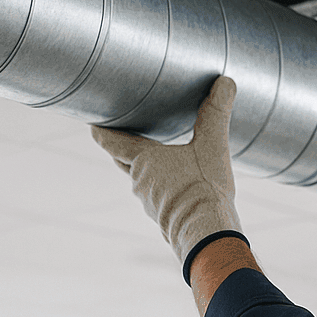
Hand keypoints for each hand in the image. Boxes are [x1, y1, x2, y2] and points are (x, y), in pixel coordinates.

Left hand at [93, 76, 243, 281]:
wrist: (207, 235)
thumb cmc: (204, 190)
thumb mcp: (214, 147)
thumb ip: (216, 113)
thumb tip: (225, 82)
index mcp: (145, 161)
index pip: (111, 142)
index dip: (100, 130)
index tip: (91, 121)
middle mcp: (141, 182)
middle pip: (123, 161)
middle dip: (121, 148)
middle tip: (123, 134)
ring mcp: (151, 203)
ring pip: (143, 181)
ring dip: (146, 169)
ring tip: (156, 158)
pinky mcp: (165, 218)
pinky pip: (159, 197)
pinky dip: (163, 187)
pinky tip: (178, 186)